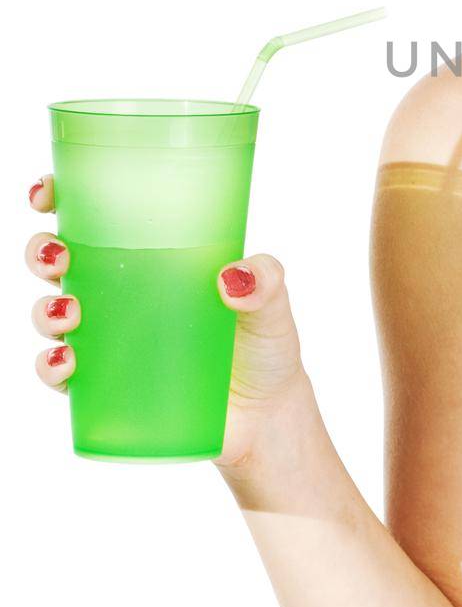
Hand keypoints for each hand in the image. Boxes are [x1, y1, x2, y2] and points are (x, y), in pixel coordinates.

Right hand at [28, 172, 309, 472]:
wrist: (265, 414)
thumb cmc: (264, 344)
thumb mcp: (272, 303)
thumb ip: (265, 282)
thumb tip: (233, 278)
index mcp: (155, 257)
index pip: (97, 217)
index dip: (61, 198)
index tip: (49, 192)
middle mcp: (122, 293)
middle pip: (59, 262)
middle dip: (43, 253)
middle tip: (58, 256)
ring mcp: (111, 339)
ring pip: (53, 315)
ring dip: (45, 310)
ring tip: (68, 313)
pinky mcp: (109, 385)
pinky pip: (63, 374)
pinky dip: (52, 366)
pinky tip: (65, 361)